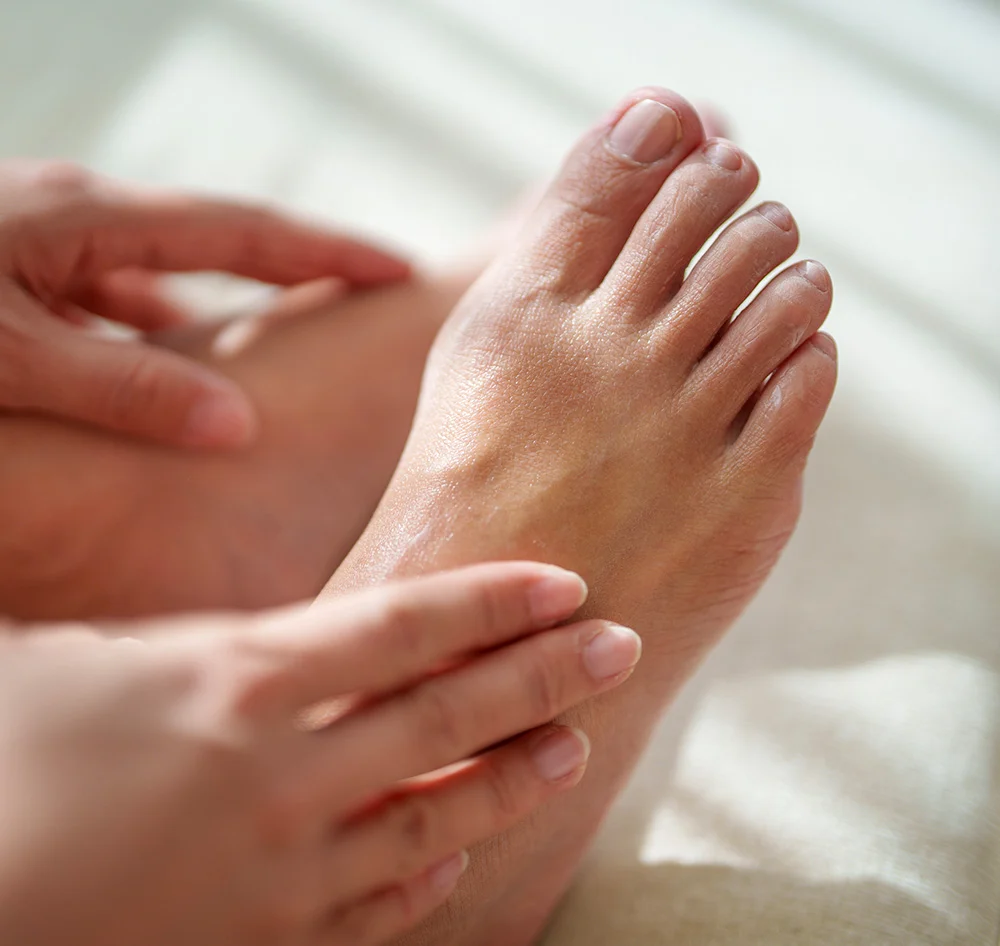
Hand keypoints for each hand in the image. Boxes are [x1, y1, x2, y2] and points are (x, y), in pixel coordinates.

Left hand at [0, 160, 409, 446]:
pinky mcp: (13, 270)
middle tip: (366, 300)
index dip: (330, 250)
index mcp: (89, 217)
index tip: (401, 268)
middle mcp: (77, 216)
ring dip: (217, 316)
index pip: (244, 231)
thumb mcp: (11, 356)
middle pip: (219, 243)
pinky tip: (154, 376)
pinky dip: (147, 337)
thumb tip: (236, 426)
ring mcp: (43, 239)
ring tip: (271, 360)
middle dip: (297, 270)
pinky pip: (108, 300)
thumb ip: (125, 390)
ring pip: (160, 277)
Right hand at [0, 562, 639, 945]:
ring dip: (513, 780)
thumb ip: (198, 647)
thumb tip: (267, 639)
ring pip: (432, 817)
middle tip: (621, 645)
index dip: (495, 600)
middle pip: (447, 713)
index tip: (566, 581)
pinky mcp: (257, 945)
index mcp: (239, 678)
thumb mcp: (88, 659)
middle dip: (545, 675)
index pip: (405, 624)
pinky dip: (424, 883)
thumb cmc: (3, 751)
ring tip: (577, 747)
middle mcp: (280, 771)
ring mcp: (279, 868)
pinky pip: (369, 912)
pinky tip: (456, 864)